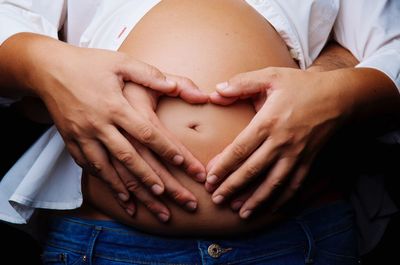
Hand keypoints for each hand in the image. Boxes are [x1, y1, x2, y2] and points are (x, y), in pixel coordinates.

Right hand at [0, 34, 207, 204]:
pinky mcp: (71, 141)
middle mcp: (99, 124)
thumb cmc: (88, 63)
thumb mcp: (120, 62)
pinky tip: (118, 195)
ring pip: (109, 169)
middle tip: (170, 196)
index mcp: (115, 105)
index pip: (146, 132)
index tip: (183, 164)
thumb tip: (175, 86)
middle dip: (151, 179)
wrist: (47, 69)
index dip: (165, 148)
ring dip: (127, 189)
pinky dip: (105, 183)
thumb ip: (149, 75)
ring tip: (144, 206)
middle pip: (130, 158)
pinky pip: (89, 167)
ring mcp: (83, 136)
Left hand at [207, 67, 349, 217]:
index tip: (209, 178)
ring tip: (239, 212)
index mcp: (268, 122)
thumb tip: (216, 91)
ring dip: (255, 200)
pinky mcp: (309, 161)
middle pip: (252, 171)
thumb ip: (242, 83)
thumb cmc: (301, 85)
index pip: (240, 150)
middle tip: (216, 199)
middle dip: (232, 187)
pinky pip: (295, 185)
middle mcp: (281, 142)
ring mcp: (297, 154)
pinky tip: (270, 209)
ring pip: (273, 183)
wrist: (338, 96)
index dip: (223, 166)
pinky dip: (282, 200)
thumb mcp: (271, 76)